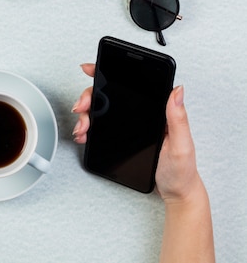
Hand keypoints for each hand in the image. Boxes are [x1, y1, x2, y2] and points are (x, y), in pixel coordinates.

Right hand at [72, 63, 202, 201]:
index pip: (132, 84)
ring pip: (101, 111)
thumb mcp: (182, 145)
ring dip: (86, 115)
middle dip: (89, 98)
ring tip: (83, 127)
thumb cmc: (181, 171)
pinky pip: (101, 126)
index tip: (92, 70)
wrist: (175, 192)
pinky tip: (85, 133)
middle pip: (108, 96)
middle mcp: (143, 114)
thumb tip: (177, 90)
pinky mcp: (124, 136)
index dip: (110, 73)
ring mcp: (131, 125)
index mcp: (157, 110)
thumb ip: (178, 118)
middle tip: (82, 108)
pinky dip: (89, 128)